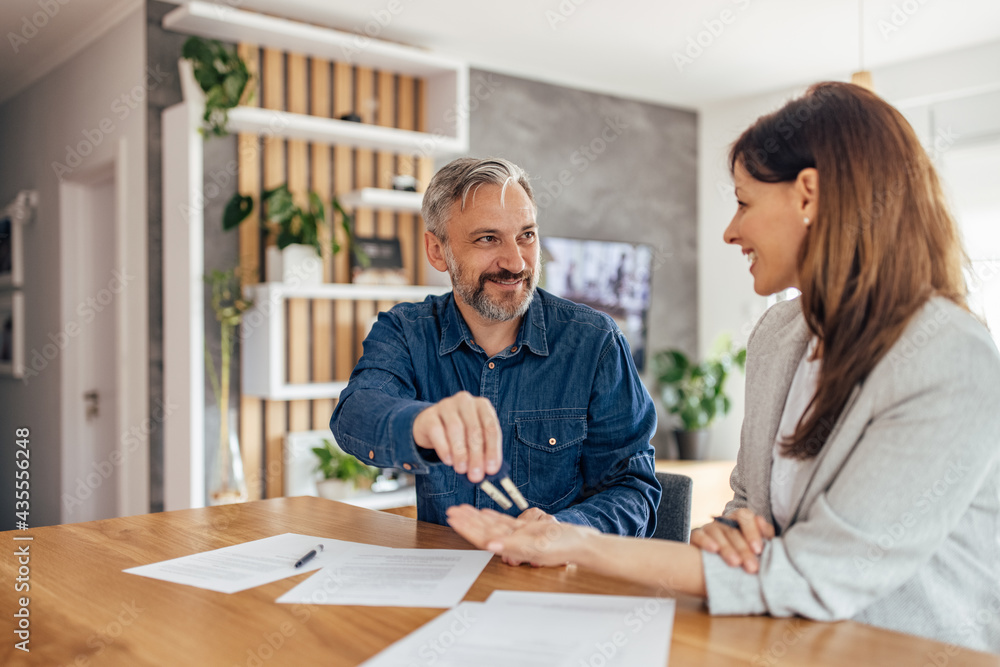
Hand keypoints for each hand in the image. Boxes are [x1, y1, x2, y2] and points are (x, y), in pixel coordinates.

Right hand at [412, 391, 501, 482]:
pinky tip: (448, 461)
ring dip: (460, 453)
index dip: (492, 449)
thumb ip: (484, 452)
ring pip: (456, 429)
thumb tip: (490, 470)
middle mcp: (465, 401)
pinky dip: (444, 448)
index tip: (491, 469)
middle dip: (476, 455)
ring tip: (461, 469)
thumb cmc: (460, 433)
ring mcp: (446, 405)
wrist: (431, 425)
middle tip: (476, 475)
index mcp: (482, 405)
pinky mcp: (429, 415)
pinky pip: (437, 431)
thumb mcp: (475, 439)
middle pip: (474, 429)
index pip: (491, 427)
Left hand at [446, 505, 595, 567]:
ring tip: (461, 509)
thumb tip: (490, 545)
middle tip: (451, 511)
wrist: (583, 544)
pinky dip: (494, 516)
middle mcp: (513, 542)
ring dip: (476, 517)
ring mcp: (519, 536)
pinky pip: (506, 522)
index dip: (467, 528)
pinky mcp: (527, 530)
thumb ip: (513, 546)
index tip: (454, 519)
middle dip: (467, 521)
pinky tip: (484, 512)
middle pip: (484, 530)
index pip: (484, 536)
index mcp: (513, 547)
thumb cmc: (565, 547)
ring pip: (492, 524)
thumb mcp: (539, 547)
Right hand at [689, 508, 774, 573]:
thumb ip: (764, 533)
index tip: (758, 550)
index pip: (744, 516)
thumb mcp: (757, 543)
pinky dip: (705, 541)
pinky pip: (698, 535)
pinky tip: (713, 550)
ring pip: (716, 533)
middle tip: (751, 567)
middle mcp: (723, 521)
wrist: (719, 563)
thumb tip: (763, 525)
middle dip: (743, 549)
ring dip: (727, 548)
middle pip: (732, 530)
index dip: (752, 531)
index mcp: (739, 519)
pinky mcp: (696, 535)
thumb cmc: (744, 552)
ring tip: (735, 563)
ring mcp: (709, 527)